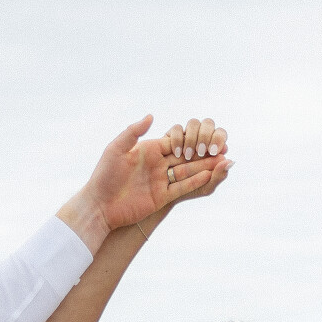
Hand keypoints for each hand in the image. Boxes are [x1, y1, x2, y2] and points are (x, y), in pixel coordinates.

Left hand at [74, 116, 230, 232]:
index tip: (207, 134)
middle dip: (204, 153)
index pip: (175, 141)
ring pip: (187, 172)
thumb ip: (133, 132)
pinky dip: (194, 182)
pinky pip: (181, 188)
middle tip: (222, 148)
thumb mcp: (116, 149)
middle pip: (185, 157)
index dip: (191, 139)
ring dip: (204, 167)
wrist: (99, 206)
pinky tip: (208, 176)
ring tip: (223, 162)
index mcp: (148, 150)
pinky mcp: (161, 198)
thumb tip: (151, 115)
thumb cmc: (103, 175)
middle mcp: (157, 164)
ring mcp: (160, 181)